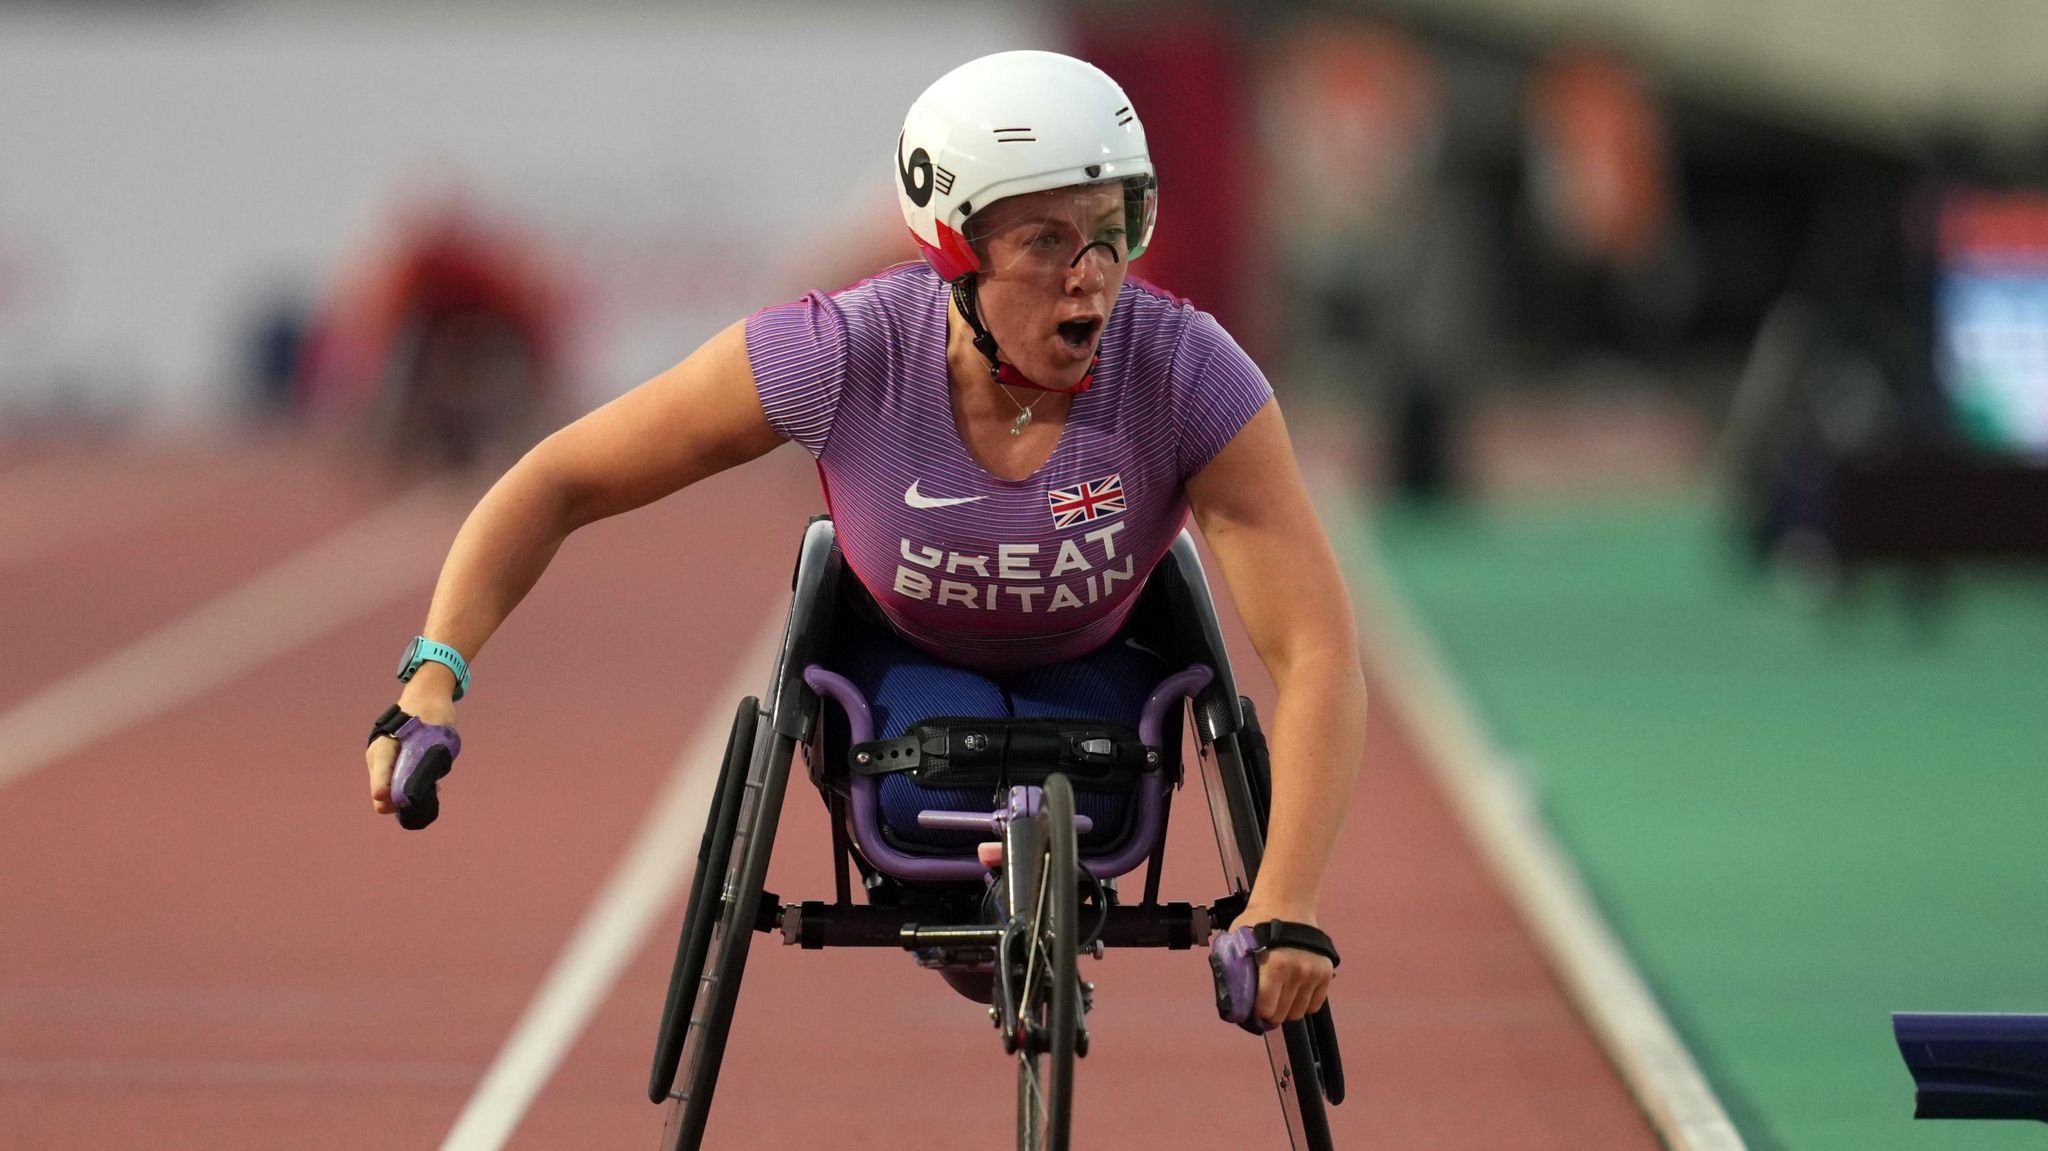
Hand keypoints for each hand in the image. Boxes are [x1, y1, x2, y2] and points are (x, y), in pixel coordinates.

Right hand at [365, 685, 456, 815]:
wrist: (425, 698)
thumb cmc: (430, 713)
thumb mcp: (435, 734)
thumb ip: (428, 760)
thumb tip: (428, 788)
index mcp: (384, 749)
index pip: (379, 778)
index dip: (386, 794)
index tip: (396, 799)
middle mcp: (377, 760)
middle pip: (381, 796)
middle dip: (402, 802)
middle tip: (428, 793)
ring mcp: (382, 765)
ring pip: (390, 795)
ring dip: (409, 796)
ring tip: (434, 786)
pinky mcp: (391, 768)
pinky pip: (396, 788)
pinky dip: (411, 790)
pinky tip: (431, 784)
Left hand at [1238, 896, 1333, 1025]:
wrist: (1287, 904)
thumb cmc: (1258, 922)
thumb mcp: (1237, 943)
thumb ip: (1234, 970)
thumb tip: (1230, 999)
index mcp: (1274, 966)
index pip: (1266, 1010)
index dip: (1257, 1013)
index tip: (1253, 1011)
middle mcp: (1297, 972)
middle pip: (1283, 1014)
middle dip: (1272, 1014)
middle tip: (1266, 1006)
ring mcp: (1313, 973)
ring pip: (1300, 1012)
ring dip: (1288, 1009)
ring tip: (1280, 997)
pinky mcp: (1325, 972)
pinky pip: (1315, 1004)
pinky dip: (1304, 1003)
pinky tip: (1294, 992)